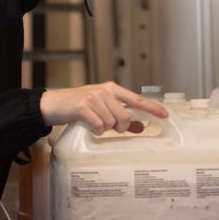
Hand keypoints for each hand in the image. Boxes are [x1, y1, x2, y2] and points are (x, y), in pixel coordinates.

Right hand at [40, 81, 167, 135]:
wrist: (53, 104)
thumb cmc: (79, 106)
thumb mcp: (101, 108)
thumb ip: (121, 116)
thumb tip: (140, 127)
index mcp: (112, 89)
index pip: (136, 99)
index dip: (151, 107)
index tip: (165, 114)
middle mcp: (104, 91)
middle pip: (124, 116)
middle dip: (120, 127)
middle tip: (110, 128)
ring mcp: (93, 98)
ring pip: (111, 122)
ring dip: (105, 129)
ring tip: (95, 124)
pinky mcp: (82, 107)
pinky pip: (98, 126)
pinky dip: (95, 131)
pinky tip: (89, 127)